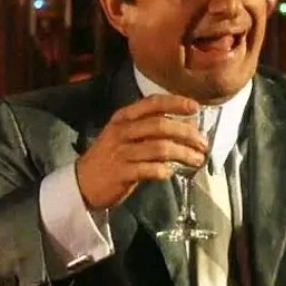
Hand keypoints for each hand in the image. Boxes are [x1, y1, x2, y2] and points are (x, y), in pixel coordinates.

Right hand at [75, 94, 208, 209]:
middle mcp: (122, 131)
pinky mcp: (121, 173)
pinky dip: (164, 170)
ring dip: (183, 154)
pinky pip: (148, 169)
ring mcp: (121, 152)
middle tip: (203, 143)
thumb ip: (151, 128)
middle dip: (187, 133)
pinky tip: (171, 173)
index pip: (152, 103)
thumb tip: (187, 126)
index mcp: (124, 117)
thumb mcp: (125, 135)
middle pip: (160, 126)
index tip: (195, 107)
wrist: (82, 182)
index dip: (175, 103)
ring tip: (197, 160)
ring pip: (159, 148)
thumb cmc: (112, 156)